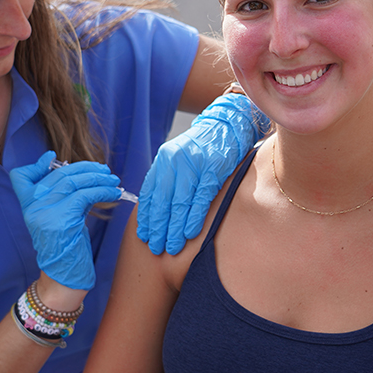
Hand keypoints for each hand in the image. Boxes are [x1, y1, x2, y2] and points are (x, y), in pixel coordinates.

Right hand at [10, 151, 123, 290]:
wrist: (63, 278)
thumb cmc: (65, 248)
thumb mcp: (58, 218)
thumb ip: (63, 197)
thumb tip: (84, 175)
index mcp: (28, 206)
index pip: (21, 177)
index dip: (36, 165)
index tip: (53, 158)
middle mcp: (33, 207)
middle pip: (59, 175)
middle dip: (86, 169)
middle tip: (105, 171)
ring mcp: (45, 213)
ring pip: (73, 182)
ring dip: (99, 178)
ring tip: (113, 180)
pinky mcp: (62, 220)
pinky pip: (85, 195)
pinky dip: (103, 190)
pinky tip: (114, 193)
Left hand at [136, 92, 268, 255]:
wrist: (228, 124)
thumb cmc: (204, 146)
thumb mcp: (179, 157)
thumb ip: (168, 178)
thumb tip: (156, 208)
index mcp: (164, 159)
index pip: (150, 192)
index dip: (146, 216)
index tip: (144, 234)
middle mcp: (175, 161)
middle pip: (162, 201)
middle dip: (158, 227)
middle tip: (156, 247)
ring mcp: (193, 165)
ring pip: (179, 203)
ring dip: (174, 228)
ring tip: (171, 246)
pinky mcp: (212, 170)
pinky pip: (200, 199)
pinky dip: (194, 218)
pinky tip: (189, 233)